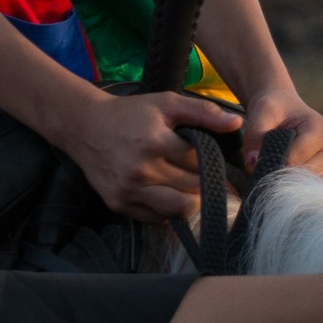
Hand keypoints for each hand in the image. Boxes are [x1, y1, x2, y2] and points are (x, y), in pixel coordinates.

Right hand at [68, 87, 239, 222]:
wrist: (85, 127)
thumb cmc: (130, 113)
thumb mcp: (166, 103)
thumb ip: (203, 112)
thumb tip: (237, 123)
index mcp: (154, 142)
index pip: (199, 163)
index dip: (211, 162)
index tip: (213, 161)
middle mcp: (140, 170)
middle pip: (192, 189)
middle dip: (204, 183)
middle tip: (207, 177)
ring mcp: (128, 191)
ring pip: (177, 209)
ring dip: (190, 201)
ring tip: (190, 188)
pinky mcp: (119, 204)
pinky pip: (156, 218)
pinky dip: (168, 210)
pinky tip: (168, 194)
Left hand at [237, 81, 322, 181]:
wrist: (285, 107)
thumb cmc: (274, 108)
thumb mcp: (262, 113)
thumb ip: (255, 135)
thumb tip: (252, 163)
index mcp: (322, 131)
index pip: (294, 160)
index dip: (271, 164)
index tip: (255, 164)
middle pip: (302, 176)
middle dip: (279, 176)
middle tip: (260, 171)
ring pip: (307, 187)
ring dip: (287, 184)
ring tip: (272, 172)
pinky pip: (312, 191)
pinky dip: (296, 190)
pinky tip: (282, 181)